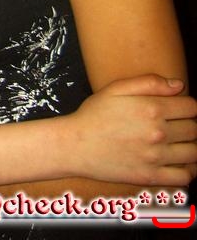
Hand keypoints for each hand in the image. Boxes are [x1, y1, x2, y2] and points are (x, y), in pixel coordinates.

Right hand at [71, 75, 196, 185]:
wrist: (76, 144)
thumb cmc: (94, 114)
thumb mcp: (116, 88)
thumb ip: (149, 83)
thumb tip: (178, 85)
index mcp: (151, 109)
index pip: (191, 107)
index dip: (188, 106)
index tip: (181, 108)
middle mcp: (158, 133)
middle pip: (194, 129)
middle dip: (190, 124)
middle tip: (178, 125)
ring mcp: (155, 157)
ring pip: (193, 153)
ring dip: (192, 146)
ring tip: (182, 143)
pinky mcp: (151, 176)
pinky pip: (184, 177)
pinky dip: (189, 170)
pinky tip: (182, 163)